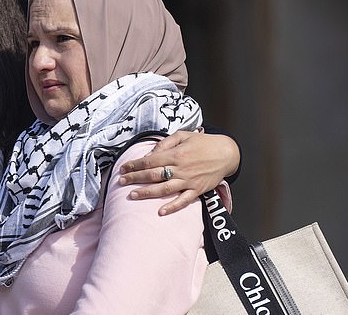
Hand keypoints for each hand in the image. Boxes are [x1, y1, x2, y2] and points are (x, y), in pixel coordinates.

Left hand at [118, 131, 239, 215]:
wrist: (227, 153)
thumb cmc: (203, 143)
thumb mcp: (183, 135)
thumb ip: (165, 144)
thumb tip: (150, 154)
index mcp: (176, 154)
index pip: (150, 160)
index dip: (135, 165)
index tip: (123, 168)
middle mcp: (181, 168)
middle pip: (153, 174)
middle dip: (135, 178)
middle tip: (120, 182)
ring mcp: (189, 181)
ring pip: (164, 188)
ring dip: (147, 192)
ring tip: (132, 195)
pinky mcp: (198, 190)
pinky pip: (184, 201)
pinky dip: (172, 207)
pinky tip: (160, 212)